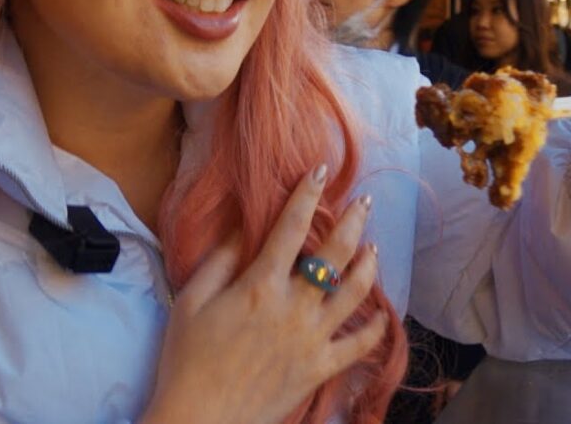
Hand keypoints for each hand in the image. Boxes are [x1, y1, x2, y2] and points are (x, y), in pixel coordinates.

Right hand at [141, 167, 386, 423]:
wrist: (200, 419)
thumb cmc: (187, 359)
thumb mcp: (191, 301)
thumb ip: (219, 259)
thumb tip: (241, 224)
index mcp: (260, 286)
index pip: (290, 227)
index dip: (307, 194)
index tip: (319, 171)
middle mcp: (294, 307)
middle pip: (336, 254)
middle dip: (353, 222)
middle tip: (364, 202)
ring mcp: (313, 338)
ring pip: (356, 292)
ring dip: (369, 265)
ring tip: (374, 248)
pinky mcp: (321, 367)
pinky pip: (359, 345)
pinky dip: (376, 328)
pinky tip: (383, 314)